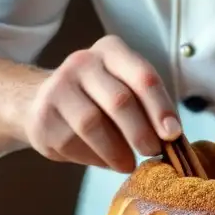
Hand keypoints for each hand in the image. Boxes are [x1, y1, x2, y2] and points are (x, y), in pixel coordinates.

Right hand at [21, 35, 180, 173]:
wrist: (40, 100)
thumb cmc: (98, 96)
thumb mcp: (124, 86)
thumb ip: (147, 106)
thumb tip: (171, 137)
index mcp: (111, 51)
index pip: (143, 77)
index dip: (161, 107)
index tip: (173, 133)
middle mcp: (82, 62)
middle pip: (119, 100)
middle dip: (140, 131)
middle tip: (152, 151)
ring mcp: (57, 87)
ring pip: (92, 124)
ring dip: (116, 150)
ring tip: (128, 163)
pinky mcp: (42, 116)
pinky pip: (72, 142)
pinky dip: (94, 157)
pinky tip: (103, 159)